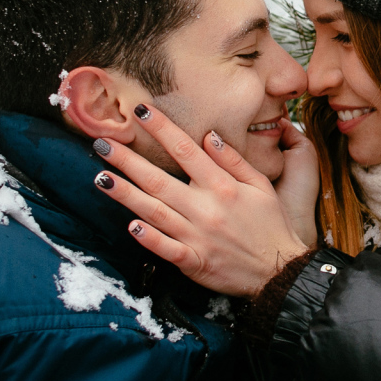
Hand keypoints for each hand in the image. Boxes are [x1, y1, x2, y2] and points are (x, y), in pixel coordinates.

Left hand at [94, 104, 311, 296]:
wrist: (280, 270)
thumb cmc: (270, 224)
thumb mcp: (261, 185)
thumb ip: (233, 160)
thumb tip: (208, 135)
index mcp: (222, 186)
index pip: (185, 150)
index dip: (161, 129)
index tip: (140, 111)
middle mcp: (206, 208)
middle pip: (159, 180)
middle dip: (128, 160)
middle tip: (101, 144)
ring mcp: (198, 236)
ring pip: (155, 212)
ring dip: (126, 195)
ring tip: (101, 178)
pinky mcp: (194, 261)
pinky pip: (167, 249)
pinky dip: (149, 239)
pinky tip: (130, 226)